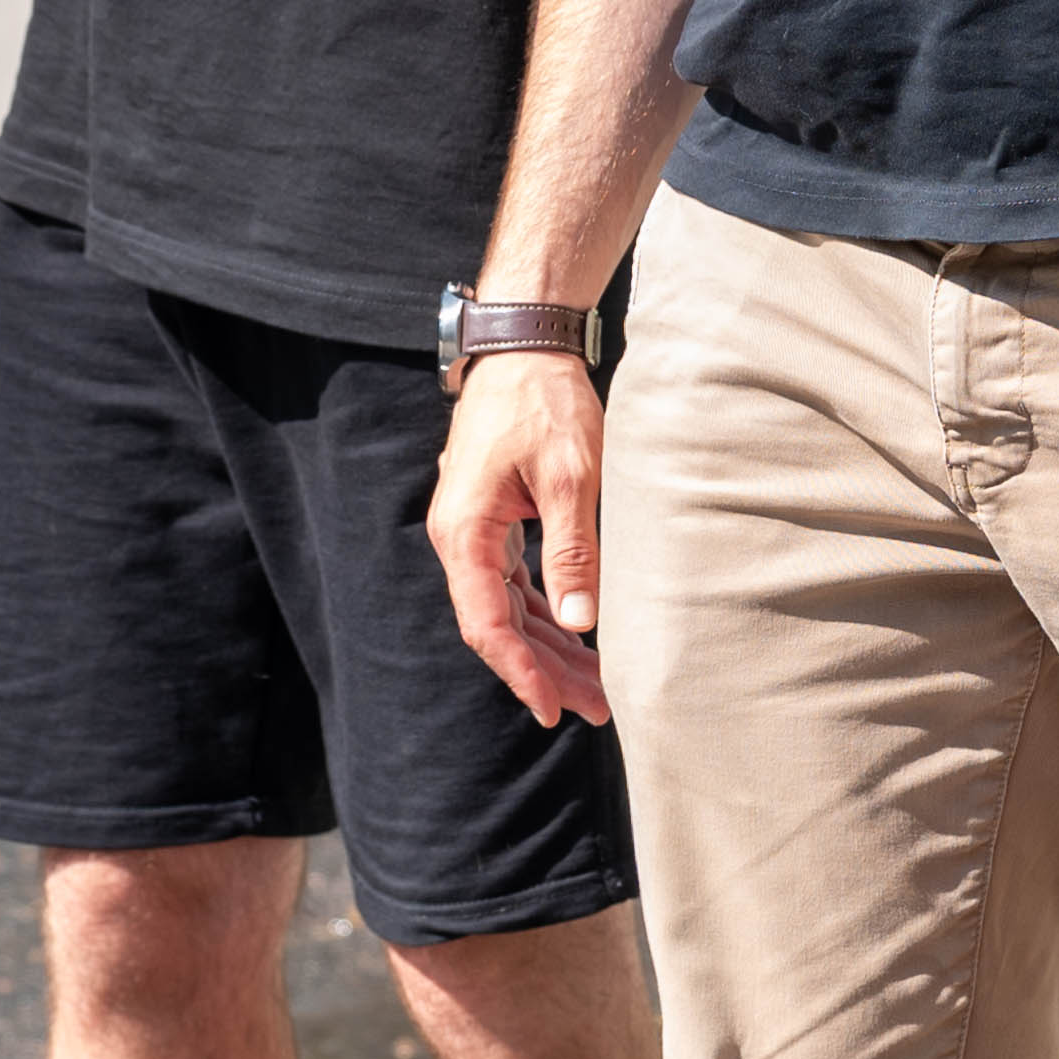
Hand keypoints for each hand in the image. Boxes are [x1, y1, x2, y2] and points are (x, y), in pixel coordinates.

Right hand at [425, 349, 612, 726]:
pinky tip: (579, 637)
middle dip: (546, 670)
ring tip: (597, 684)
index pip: (487, 623)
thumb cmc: (545, 404)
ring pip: (508, 609)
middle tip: (598, 706)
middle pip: (498, 625)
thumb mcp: (570, 476)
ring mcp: (474, 530)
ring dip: (549, 647)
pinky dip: (546, 614)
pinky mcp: (493, 521)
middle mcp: (460, 537)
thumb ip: (574, 550)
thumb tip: (582, 623)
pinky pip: (515, 584)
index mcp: (466, 530)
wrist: (525, 349)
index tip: (553, 709)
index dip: (521, 672)